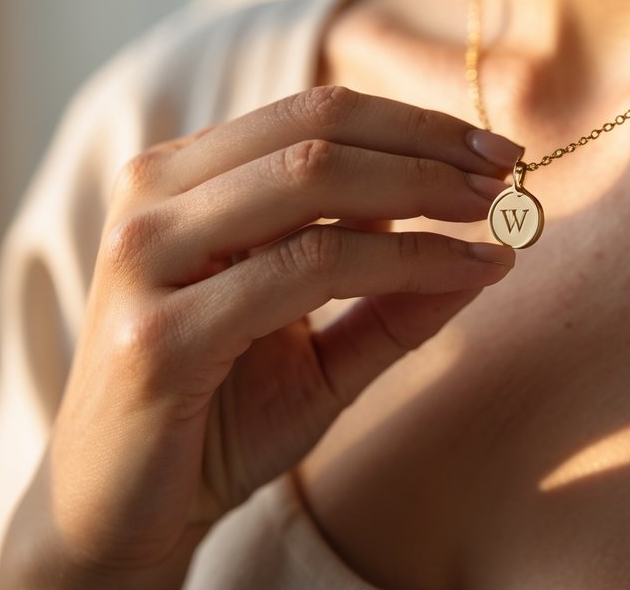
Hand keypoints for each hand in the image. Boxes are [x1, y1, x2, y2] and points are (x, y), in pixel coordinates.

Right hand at [0, 86, 519, 587]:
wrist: (121, 517)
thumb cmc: (218, 421)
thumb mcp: (319, 347)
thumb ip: (392, 293)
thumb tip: (493, 245)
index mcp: (180, 181)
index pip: (313, 113)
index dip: (414, 122)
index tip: (496, 148)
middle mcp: (152, 199)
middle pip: (316, 131)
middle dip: (428, 146)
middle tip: (507, 171)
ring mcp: (145, 259)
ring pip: (312, 183)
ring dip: (422, 191)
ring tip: (496, 215)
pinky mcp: (159, 333)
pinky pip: (308, 268)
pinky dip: (402, 261)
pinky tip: (462, 271)